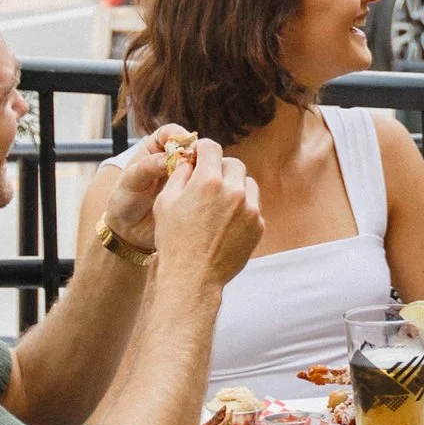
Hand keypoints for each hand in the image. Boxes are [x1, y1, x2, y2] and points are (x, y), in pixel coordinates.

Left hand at [93, 124, 193, 248]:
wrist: (129, 230)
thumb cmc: (125, 201)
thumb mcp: (130, 182)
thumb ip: (147, 168)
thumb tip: (167, 159)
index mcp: (155, 148)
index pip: (171, 133)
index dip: (180, 136)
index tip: (186, 146)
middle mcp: (173, 159)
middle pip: (191, 147)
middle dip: (196, 153)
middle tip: (196, 165)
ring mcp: (185, 176)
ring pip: (201, 165)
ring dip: (204, 170)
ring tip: (200, 181)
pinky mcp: (193, 192)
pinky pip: (204, 185)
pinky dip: (207, 187)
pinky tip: (205, 194)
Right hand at [146, 137, 262, 292]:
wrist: (193, 276)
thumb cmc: (173, 240)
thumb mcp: (165, 202)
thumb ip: (179, 175)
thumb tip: (188, 161)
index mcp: (208, 181)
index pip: (212, 147)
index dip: (203, 149)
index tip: (200, 156)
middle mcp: (233, 191)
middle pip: (233, 164)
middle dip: (220, 168)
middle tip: (209, 181)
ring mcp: (250, 209)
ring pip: (247, 184)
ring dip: (235, 187)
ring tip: (219, 203)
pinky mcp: (258, 226)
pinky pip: (253, 207)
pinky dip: (242, 208)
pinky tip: (226, 222)